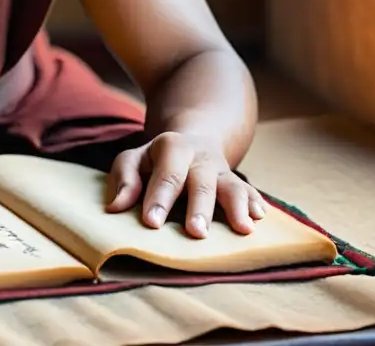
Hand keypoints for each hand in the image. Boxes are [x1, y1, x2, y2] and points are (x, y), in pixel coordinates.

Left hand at [105, 131, 266, 237]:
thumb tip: (115, 208)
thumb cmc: (155, 159)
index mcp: (171, 147)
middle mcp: (199, 156)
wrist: (192, 141)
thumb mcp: (133, 159)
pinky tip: (259, 217)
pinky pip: (249, 190)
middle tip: (197, 233)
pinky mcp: (236, 181)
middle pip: (200, 182)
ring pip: (231, 185)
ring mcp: (221, 169)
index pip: (165, 176)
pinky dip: (255, 203)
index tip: (152, 223)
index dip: (158, 199)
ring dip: (237, 206)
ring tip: (243, 228)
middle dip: (199, 207)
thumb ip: (124, 180)